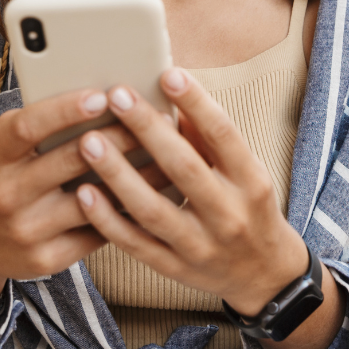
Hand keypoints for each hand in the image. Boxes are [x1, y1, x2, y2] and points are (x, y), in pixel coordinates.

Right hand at [0, 88, 139, 348]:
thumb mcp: (0, 147)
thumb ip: (36, 124)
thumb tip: (94, 94)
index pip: (27, 128)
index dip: (64, 110)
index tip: (101, 95)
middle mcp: (6, 194)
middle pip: (70, 161)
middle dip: (118, 137)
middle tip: (155, 118)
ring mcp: (27, 231)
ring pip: (92, 200)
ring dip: (135, 176)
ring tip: (168, 155)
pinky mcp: (47, 260)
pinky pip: (96, 232)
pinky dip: (127, 211)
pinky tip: (153, 193)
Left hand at [75, 68, 344, 348]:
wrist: (264, 274)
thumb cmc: (246, 205)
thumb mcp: (244, 170)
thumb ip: (208, 136)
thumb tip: (173, 89)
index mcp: (250, 181)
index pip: (223, 135)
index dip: (196, 103)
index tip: (168, 74)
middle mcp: (228, 215)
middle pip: (184, 167)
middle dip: (148, 129)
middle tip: (117, 95)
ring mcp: (200, 246)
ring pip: (152, 210)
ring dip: (117, 174)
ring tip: (89, 141)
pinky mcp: (175, 269)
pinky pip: (136, 244)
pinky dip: (108, 220)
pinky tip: (84, 193)